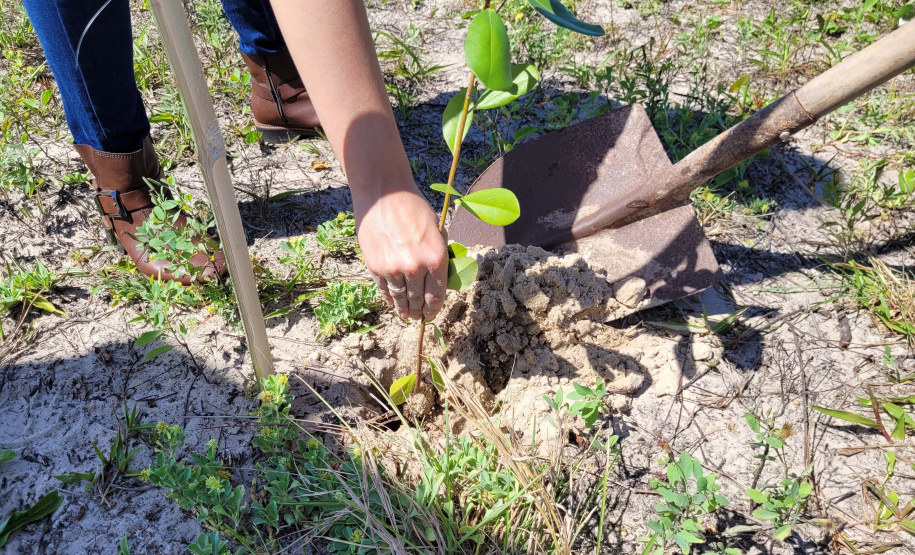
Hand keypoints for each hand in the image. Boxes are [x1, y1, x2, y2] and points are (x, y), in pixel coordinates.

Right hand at [353, 183, 447, 319]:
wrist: (383, 193)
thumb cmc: (413, 207)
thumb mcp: (436, 230)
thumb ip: (439, 254)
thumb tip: (441, 278)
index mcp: (436, 258)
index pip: (437, 295)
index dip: (434, 308)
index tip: (432, 314)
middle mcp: (415, 267)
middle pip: (418, 299)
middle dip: (419, 311)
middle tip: (418, 318)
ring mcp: (393, 268)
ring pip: (400, 297)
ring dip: (404, 309)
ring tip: (405, 315)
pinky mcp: (375, 266)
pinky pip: (384, 289)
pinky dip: (389, 298)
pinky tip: (392, 303)